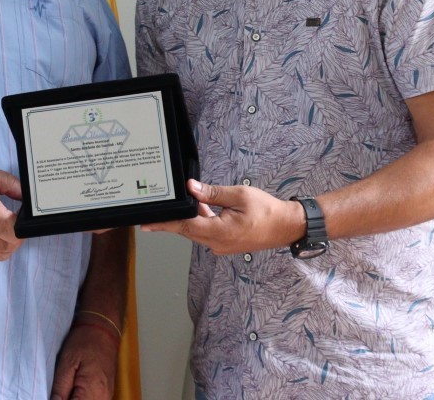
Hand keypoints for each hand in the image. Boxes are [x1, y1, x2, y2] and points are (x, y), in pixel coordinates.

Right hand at [0, 160, 22, 262]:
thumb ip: (9, 183)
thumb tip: (25, 194)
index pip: (16, 232)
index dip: (23, 225)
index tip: (21, 214)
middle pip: (11, 245)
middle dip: (18, 234)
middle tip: (14, 219)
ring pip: (0, 255)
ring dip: (7, 244)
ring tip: (4, 228)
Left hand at [50, 320, 117, 399]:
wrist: (102, 329)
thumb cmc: (84, 341)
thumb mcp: (66, 362)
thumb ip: (60, 389)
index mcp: (92, 390)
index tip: (54, 395)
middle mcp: (103, 397)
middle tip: (58, 391)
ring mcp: (107, 396)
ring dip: (74, 399)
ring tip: (65, 389)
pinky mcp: (106, 393)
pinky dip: (82, 398)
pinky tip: (73, 391)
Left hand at [142, 179, 303, 254]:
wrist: (286, 227)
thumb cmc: (267, 211)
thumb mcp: (238, 195)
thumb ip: (212, 193)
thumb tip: (191, 188)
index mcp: (219, 232)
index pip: (184, 226)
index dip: (164, 224)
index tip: (147, 224)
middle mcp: (217, 243)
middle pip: (187, 230)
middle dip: (171, 220)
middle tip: (153, 214)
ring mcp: (221, 245)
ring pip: (196, 231)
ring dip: (188, 218)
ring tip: (184, 203)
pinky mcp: (226, 243)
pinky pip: (206, 232)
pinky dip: (200, 221)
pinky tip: (202, 208)